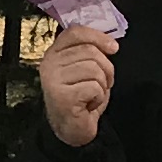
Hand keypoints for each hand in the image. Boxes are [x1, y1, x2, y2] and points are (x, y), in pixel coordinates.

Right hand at [40, 29, 117, 146]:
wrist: (71, 129)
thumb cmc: (80, 99)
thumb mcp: (84, 69)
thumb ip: (89, 52)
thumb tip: (110, 43)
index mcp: (54, 54)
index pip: (75, 32)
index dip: (97, 36)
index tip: (113, 47)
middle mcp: (49, 64)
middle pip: (90, 51)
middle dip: (105, 69)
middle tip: (100, 84)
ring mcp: (53, 80)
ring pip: (94, 69)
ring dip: (102, 86)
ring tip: (91, 95)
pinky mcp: (61, 96)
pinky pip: (94, 87)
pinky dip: (98, 98)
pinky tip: (87, 105)